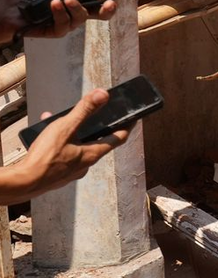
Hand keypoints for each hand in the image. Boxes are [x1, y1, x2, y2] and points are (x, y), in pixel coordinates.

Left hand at [0, 0, 117, 43]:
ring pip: (82, 17)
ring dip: (77, 7)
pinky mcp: (57, 30)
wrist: (9, 4)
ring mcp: (67, 20)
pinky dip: (60, 14)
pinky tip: (53, 5)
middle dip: (107, 9)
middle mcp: (74, 9)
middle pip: (100, 13)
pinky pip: (65, 25)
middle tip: (107, 2)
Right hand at [8, 90, 126, 201]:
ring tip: (60, 121)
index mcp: (92, 154)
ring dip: (72, 133)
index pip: (118, 138)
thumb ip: (84, 111)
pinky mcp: (58, 174)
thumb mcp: (65, 128)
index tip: (134, 118)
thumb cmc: (45, 158)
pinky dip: (59, 142)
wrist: (23, 183)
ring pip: (77, 147)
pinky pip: (63, 154)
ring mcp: (72, 171)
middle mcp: (85, 165)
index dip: (127, 126)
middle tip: (94, 115)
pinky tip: (46, 135)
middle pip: (98, 142)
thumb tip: (103, 95)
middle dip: (95, 127)